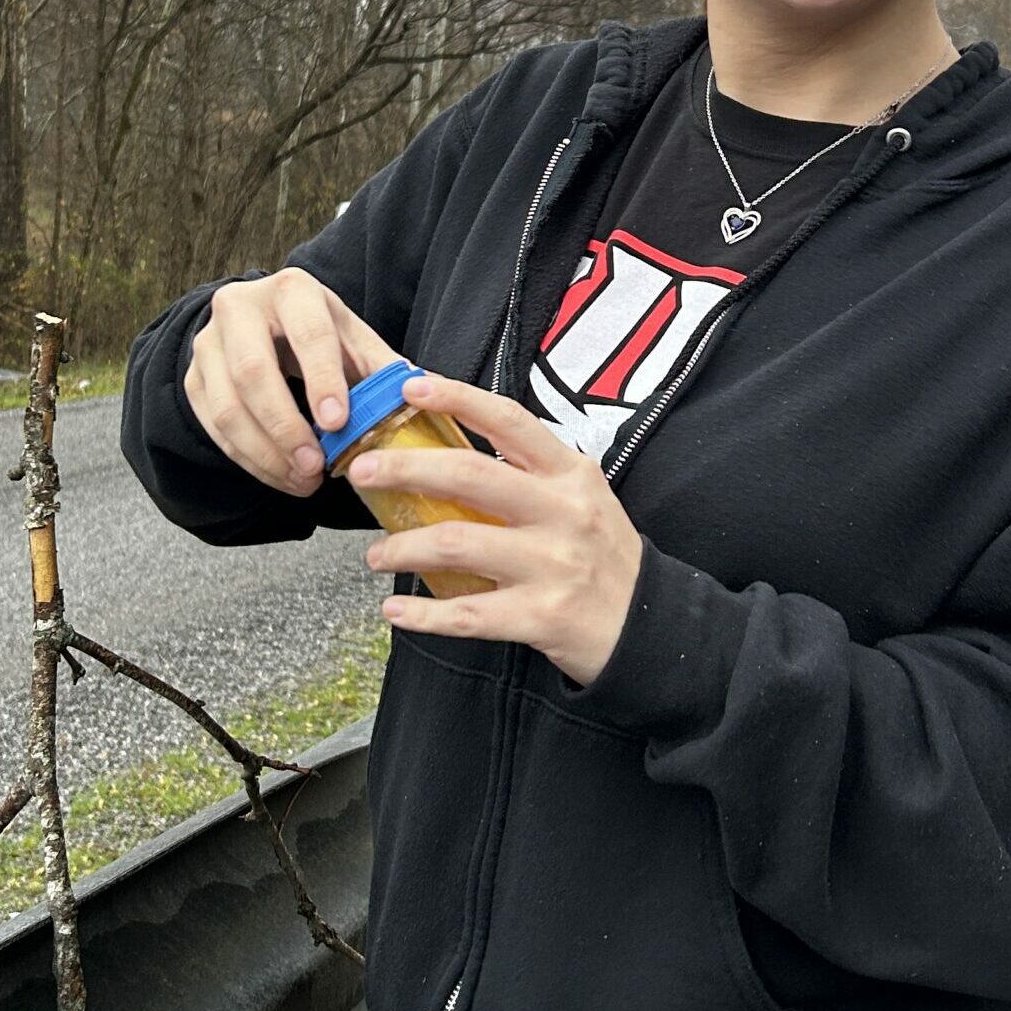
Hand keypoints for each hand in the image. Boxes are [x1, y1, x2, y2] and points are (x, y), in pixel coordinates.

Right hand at [185, 270, 401, 496]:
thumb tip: (429, 392)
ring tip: (303, 480)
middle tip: (315, 466)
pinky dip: (248, 459)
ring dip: (265, 453)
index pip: (307, 335)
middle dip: (285, 427)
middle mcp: (240, 308)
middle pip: (252, 372)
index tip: (338, 422)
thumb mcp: (352, 339)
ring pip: (227, 406)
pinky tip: (280, 476)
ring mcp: (209, 344)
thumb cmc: (316, 332)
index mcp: (292, 290)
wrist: (260, 323)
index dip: (322, 380)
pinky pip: (213, 426)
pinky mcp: (193, 378)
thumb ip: (383, 367)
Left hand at [357, 374, 643, 688]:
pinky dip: (422, 614)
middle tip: (362, 471)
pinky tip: (395, 609)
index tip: (411, 386)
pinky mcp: (541, 616)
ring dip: (402, 547)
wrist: (649, 624)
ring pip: (456, 544)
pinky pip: (467, 614)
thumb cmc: (601, 555)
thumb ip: (527, 475)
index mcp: (569, 474)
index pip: (509, 421)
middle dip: (404, 468)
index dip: (458, 398)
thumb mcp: (580, 498)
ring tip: (376, 554)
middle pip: (469, 476)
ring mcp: (552, 564)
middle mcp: (563, 512)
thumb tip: (446, 454)